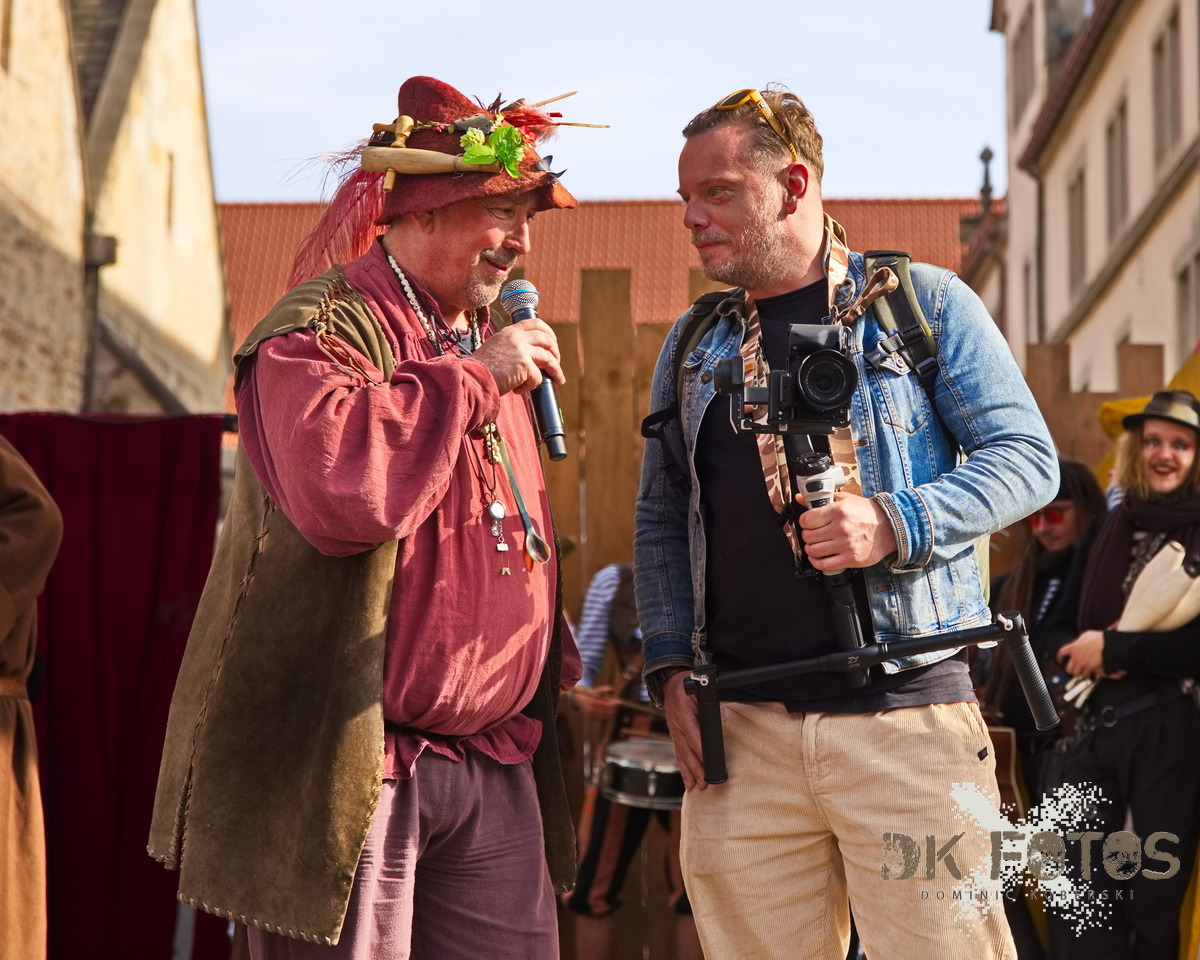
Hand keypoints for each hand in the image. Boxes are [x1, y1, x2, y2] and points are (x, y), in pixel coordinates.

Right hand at [472, 319, 563, 394]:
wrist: (470, 378)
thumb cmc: (479, 370)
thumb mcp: (495, 349)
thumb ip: (511, 348)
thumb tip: (528, 358)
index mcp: (509, 332)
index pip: (535, 323)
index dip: (548, 332)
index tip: (552, 342)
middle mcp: (517, 337)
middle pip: (547, 339)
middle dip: (555, 352)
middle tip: (556, 363)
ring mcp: (522, 350)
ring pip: (549, 358)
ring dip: (555, 370)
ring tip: (558, 380)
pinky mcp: (525, 365)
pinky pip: (537, 378)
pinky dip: (530, 386)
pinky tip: (517, 390)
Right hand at [571, 684, 619, 720]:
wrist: (579, 700)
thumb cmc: (589, 694)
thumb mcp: (595, 690)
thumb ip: (603, 689)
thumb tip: (611, 689)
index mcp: (591, 702)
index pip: (604, 704)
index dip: (612, 703)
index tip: (618, 701)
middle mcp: (590, 709)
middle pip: (605, 710)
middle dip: (613, 707)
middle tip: (618, 704)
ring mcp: (590, 715)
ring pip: (604, 715)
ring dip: (611, 711)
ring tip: (615, 707)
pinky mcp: (590, 718)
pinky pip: (601, 717)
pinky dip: (606, 714)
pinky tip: (610, 711)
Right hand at [662, 672, 706, 790]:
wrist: (670, 682)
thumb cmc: (687, 684)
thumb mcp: (699, 689)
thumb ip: (709, 703)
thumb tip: (721, 718)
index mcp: (683, 714)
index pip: (693, 736)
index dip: (701, 752)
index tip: (708, 765)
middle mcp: (677, 726)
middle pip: (687, 751)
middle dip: (696, 768)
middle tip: (704, 783)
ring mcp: (674, 731)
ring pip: (682, 755)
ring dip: (689, 772)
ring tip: (696, 786)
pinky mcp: (675, 735)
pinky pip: (678, 753)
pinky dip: (683, 768)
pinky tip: (687, 781)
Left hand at [798, 491, 896, 570]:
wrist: (890, 528)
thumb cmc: (867, 513)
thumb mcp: (845, 499)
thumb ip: (822, 499)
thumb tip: (800, 498)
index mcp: (839, 511)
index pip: (807, 520)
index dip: (804, 522)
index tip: (808, 523)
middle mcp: (841, 528)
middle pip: (808, 536)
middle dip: (807, 535)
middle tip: (813, 534)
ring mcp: (846, 545)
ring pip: (813, 551)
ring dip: (811, 549)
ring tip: (816, 545)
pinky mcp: (851, 559)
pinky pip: (824, 565)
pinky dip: (817, 562)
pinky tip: (819, 557)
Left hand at [1057, 630, 1124, 678]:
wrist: (1107, 644)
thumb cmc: (1098, 638)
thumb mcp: (1086, 635)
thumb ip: (1080, 640)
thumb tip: (1079, 642)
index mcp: (1073, 647)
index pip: (1061, 653)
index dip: (1060, 657)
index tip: (1060, 660)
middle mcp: (1076, 656)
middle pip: (1068, 668)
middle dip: (1071, 670)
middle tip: (1074, 670)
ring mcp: (1082, 663)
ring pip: (1077, 673)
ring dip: (1079, 673)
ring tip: (1082, 671)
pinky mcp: (1090, 667)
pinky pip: (1086, 674)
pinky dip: (1088, 674)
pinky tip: (1089, 672)